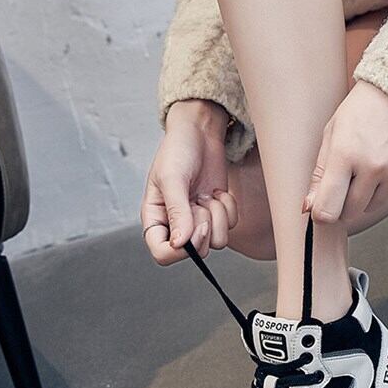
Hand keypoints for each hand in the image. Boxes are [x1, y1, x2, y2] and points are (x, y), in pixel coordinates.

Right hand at [141, 100, 237, 264]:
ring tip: (208, 195)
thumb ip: (177, 212)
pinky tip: (217, 192)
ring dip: (218, 216)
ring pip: (217, 242)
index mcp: (156, 219)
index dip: (180, 251)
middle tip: (200, 203)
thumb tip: (180, 243)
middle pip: (197, 251)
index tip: (191, 230)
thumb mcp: (172, 179)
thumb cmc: (178, 151)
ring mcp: (199, 220)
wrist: (201, 133)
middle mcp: (177, 224)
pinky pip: (231, 225)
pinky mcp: (218, 213)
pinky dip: (228, 208)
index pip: (163, 254)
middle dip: (204, 228)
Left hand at [304, 80, 387, 223]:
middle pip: (351, 212)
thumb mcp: (332, 134)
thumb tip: (309, 208)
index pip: (328, 210)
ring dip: (367, 194)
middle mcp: (373, 166)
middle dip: (344, 204)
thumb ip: (320, 174)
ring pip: (374, 205)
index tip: (322, 208)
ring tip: (369, 165)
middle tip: (347, 181)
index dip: (322, 214)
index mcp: (345, 155)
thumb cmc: (361, 110)